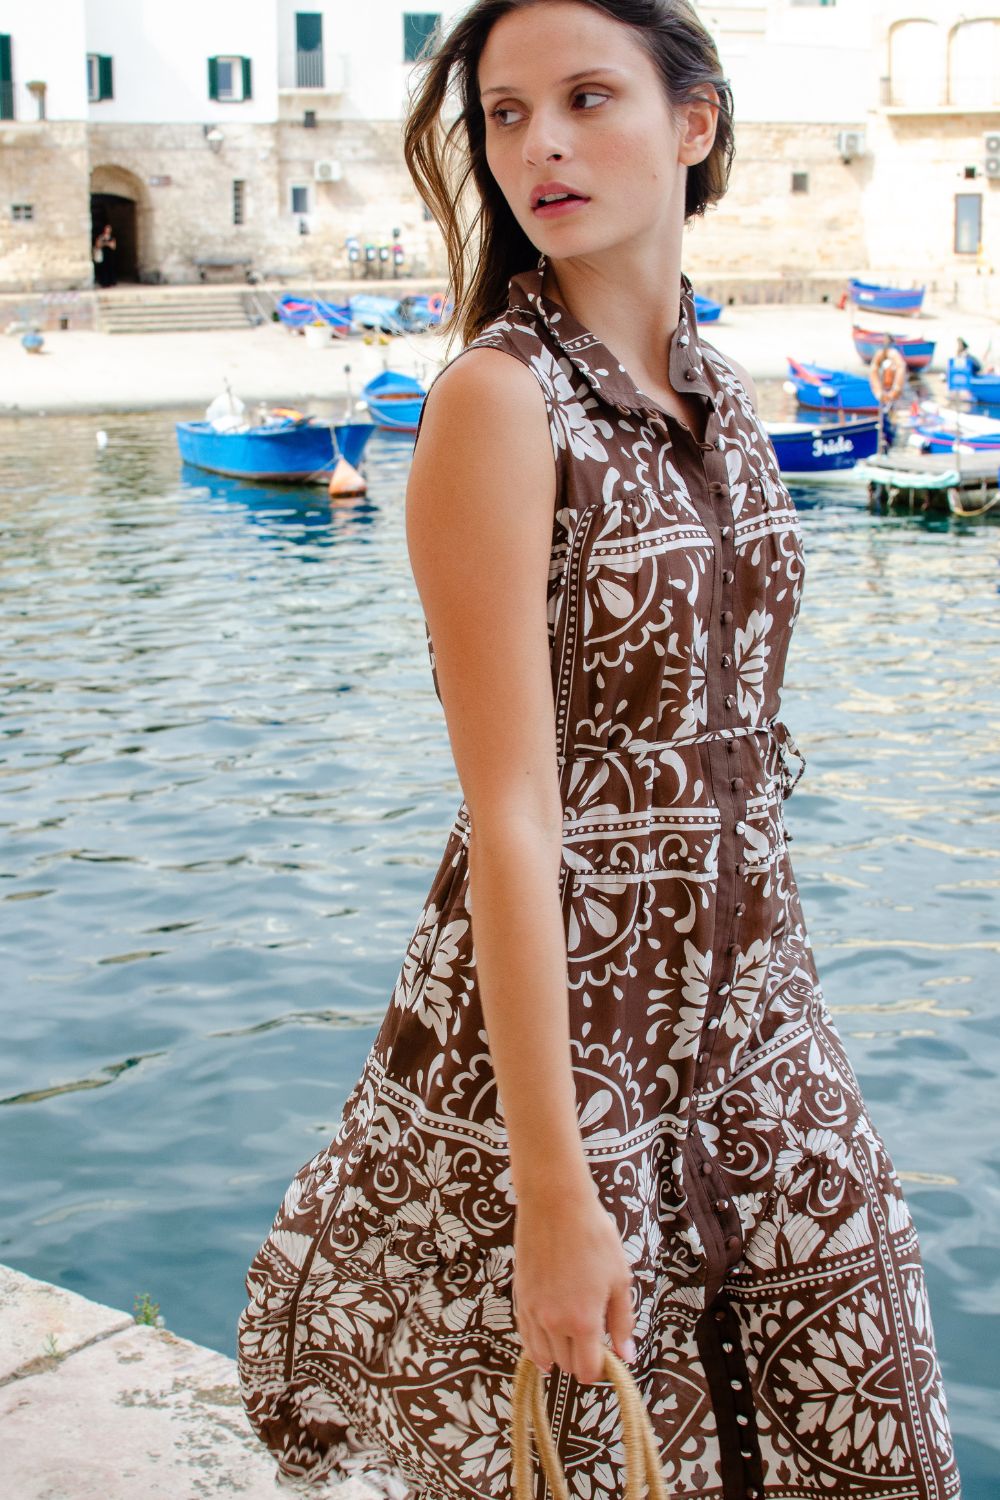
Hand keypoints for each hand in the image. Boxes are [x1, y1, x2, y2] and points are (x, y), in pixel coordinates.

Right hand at [513, 1187, 634, 1383]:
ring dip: (558, 1353)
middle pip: (566, 1364)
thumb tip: (626, 1355)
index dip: (599, 1369)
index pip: (587, 1370)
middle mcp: (554, 1323)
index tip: (606, 1357)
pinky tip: (545, 1340)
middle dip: (580, 1359)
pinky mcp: (520, 1297)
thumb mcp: (619, 1278)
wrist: (556, 1205)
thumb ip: (622, 1321)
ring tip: (570, 1338)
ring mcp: (533, 1312)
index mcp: (583, 1322)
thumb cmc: (594, 1237)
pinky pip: (525, 1336)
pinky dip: (536, 1344)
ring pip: (543, 1355)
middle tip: (592, 1339)